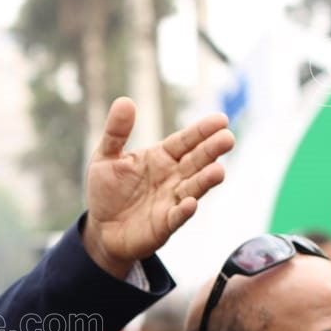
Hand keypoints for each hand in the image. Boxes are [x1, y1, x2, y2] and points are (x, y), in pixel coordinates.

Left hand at [82, 98, 234, 277]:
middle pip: (196, 161)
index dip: (202, 131)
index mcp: (161, 157)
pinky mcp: (164, 225)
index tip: (221, 120)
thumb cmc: (108, 191)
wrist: (102, 229)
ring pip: (193, 188)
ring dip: (206, 180)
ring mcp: (171, 201)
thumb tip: (124, 101)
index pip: (185, 141)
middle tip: (228, 139)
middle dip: (212, 151)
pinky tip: (190, 204)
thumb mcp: (106, 157)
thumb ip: (116, 132)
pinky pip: (176, 217)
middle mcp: (173, 177)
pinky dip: (184, 211)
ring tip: (218, 171)